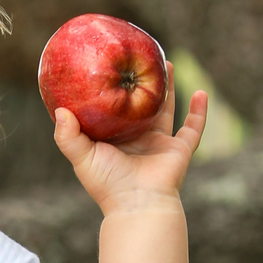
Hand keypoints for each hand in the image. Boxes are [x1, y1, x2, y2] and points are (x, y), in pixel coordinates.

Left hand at [53, 66, 207, 214]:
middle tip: (139, 59)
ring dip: (169, 88)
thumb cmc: (107, 183)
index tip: (106, 69)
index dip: (110, 92)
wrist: (137, 203)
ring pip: (166, 110)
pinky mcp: (179, 149)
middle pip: (140, 105)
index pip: (113, 111)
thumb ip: (67, 135)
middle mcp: (138, 140)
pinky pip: (194, 128)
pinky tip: (202, 92)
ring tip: (166, 64)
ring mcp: (159, 144)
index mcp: (116, 140)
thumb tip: (60, 109)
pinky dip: (200, 112)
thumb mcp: (81, 157)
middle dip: (141, 84)